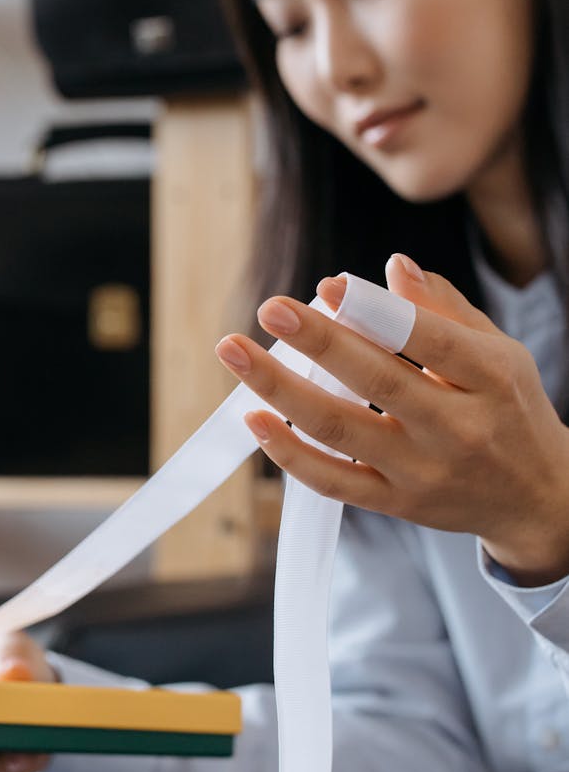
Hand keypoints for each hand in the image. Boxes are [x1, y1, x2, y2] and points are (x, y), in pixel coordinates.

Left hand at [215, 252, 568, 585]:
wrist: (538, 500)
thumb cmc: (508, 410)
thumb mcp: (499, 353)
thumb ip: (442, 309)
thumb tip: (390, 267)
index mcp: (491, 379)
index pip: (430, 339)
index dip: (376, 311)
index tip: (326, 285)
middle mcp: (458, 429)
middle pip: (379, 383)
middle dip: (319, 342)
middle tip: (270, 308)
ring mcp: (424, 472)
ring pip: (343, 431)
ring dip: (281, 390)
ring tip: (234, 353)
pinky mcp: (397, 504)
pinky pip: (334, 482)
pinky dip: (290, 454)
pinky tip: (253, 419)